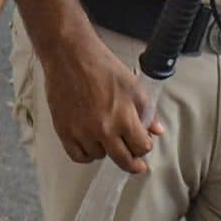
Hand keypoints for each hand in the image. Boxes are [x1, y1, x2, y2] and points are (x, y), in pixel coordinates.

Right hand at [41, 32, 160, 174]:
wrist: (70, 56)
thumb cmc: (102, 65)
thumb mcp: (132, 85)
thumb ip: (146, 110)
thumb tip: (156, 129)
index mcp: (123, 117)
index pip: (141, 147)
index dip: (145, 147)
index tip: (143, 144)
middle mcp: (103, 130)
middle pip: (122, 160)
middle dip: (133, 163)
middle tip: (136, 164)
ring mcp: (82, 132)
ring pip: (99, 157)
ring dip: (106, 151)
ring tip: (107, 138)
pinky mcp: (64, 131)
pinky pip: (78, 156)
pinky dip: (86, 154)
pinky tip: (91, 145)